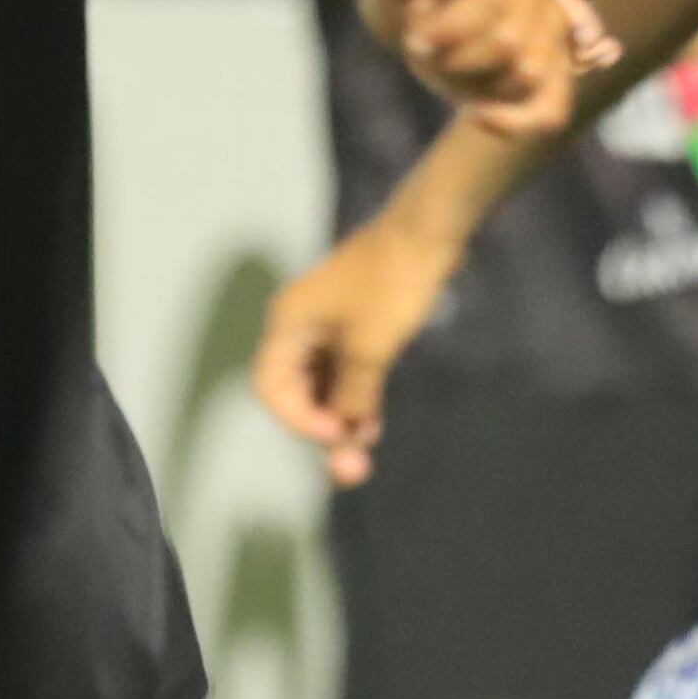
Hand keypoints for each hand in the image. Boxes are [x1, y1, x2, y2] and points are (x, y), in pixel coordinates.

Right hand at [255, 196, 474, 485]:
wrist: (426, 233)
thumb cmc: (391, 286)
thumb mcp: (370, 348)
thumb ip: (352, 396)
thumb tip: (344, 438)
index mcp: (288, 325)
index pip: (271, 389)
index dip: (298, 421)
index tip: (338, 437)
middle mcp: (297, 328)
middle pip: (292, 391)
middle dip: (319, 428)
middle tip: (353, 465)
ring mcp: (324, 326)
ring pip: (319, 385)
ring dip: (339, 418)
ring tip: (366, 448)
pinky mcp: (351, 326)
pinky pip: (341, 373)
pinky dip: (353, 399)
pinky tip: (373, 424)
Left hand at [369, 0, 575, 135]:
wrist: (415, 9)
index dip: (448, 29)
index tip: (414, 41)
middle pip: (508, 43)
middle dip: (454, 59)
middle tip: (423, 51)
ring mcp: (552, 28)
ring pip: (527, 75)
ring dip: (472, 83)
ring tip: (443, 66)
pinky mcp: (554, 70)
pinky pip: (550, 109)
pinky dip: (515, 122)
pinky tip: (475, 116)